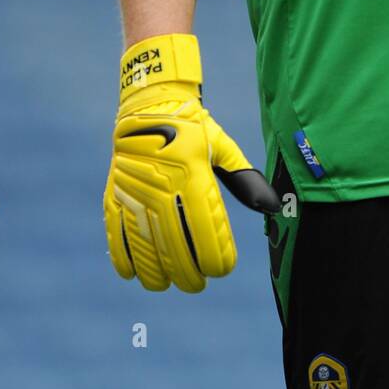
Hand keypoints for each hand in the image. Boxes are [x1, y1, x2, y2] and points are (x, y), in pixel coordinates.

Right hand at [104, 33, 279, 291]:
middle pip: (174, 242)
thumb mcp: (221, 146)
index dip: (214, 254)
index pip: (205, 227)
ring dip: (155, 270)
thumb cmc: (192, 126)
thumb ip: (244, 178)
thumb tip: (272, 205)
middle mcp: (163, 185)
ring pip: (144, 242)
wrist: (148, 103)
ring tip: (167, 284)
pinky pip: (116, 231)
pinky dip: (123, 256)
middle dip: (187, 271)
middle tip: (197, 285)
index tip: (221, 269)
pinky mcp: (116, 192)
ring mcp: (136, 191)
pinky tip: (133, 274)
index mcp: (192, 174)